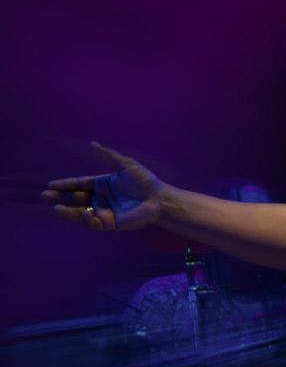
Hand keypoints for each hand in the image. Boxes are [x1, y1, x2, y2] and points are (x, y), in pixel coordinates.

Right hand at [41, 142, 163, 230]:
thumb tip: (92, 143)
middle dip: (60, 198)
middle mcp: (100, 198)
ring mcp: (104, 211)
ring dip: (68, 211)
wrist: (159, 198)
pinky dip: (87, 219)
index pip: (79, 184)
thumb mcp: (125, 165)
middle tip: (46, 196)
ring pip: (80, 212)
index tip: (51, 184)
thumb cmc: (144, 181)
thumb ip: (108, 156)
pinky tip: (84, 213)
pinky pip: (94, 223)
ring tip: (55, 208)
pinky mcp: (110, 223)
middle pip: (75, 199)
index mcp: (102, 184)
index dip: (65, 185)